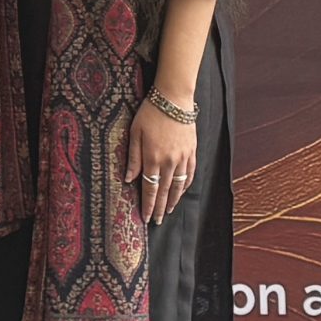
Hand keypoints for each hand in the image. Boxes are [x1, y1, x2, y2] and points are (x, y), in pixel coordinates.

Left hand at [124, 98, 198, 224]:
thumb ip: (133, 157)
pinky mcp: (192, 151)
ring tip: (170, 211)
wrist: (174, 98)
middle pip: (165, 191)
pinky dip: (186, 185)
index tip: (146, 218)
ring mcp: (183, 157)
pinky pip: (190, 174)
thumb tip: (129, 179)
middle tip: (158, 221)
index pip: (150, 188)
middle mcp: (169, 162)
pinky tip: (182, 191)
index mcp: (153, 158)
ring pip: (179, 185)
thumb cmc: (150, 113)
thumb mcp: (135, 133)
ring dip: (174, 200)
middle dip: (161, 208)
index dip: (148, 205)